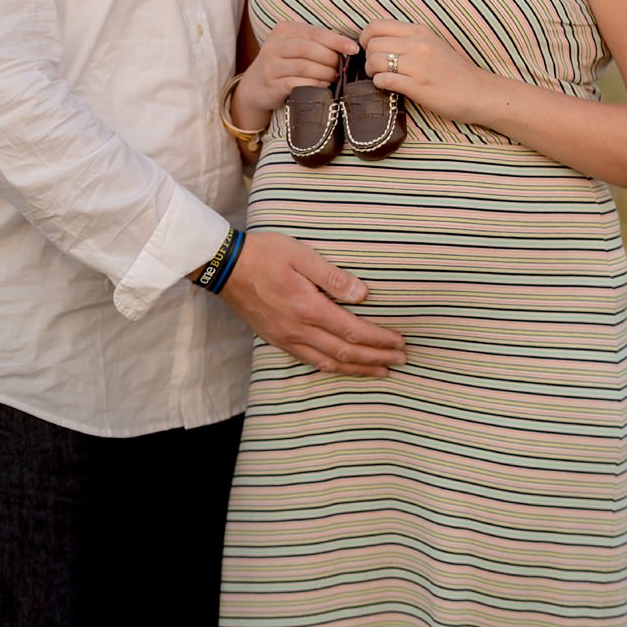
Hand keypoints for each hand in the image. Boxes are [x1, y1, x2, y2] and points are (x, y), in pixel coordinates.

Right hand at [219, 230, 405, 375]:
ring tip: (380, 372)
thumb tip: (363, 295)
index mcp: (309, 309)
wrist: (224, 267)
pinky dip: (332, 368)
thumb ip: (334, 278)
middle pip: (345, 353)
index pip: (353, 332)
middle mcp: (298, 330)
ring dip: (357, 369)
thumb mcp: (302, 256)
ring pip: (328, 363)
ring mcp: (286, 338)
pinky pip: (309, 361)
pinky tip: (343, 368)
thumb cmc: (265, 254)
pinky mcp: (276, 339)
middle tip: (402, 360)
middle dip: (376, 358)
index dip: (379, 339)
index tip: (400, 342)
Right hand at [235, 23, 358, 129]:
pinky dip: (314, 85)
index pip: (315, 32)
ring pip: (303, 66)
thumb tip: (346, 44)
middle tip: (341, 68)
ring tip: (333, 77)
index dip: (336, 41)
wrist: (255, 86)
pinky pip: (296, 83)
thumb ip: (319, 42)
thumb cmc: (285, 63)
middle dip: (330, 59)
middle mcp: (274, 45)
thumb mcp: (298, 46)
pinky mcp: (270, 84)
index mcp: (284, 30)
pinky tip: (322, 86)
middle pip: (309, 49)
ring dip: (324, 73)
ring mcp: (270, 65)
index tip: (354, 49)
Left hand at [361, 20, 491, 123]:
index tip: (370, 49)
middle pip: (372, 44)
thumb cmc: (455, 71)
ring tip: (382, 78)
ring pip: (374, 61)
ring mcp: (418, 65)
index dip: (365, 38)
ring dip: (372, 72)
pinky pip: (384, 80)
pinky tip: (389, 87)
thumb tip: (378, 41)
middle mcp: (418, 44)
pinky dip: (380, 84)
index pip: (376, 25)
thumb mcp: (434, 45)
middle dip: (367, 58)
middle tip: (376, 68)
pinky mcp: (418, 86)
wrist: (479, 92)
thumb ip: (409, 40)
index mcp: (420, 32)